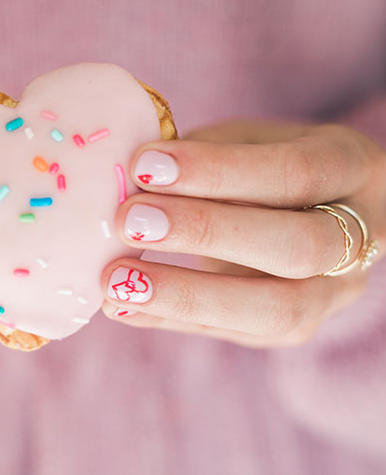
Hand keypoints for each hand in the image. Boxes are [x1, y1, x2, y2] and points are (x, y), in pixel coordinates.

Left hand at [101, 118, 385, 346]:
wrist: (316, 215)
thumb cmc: (270, 167)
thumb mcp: (252, 141)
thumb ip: (207, 155)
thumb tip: (133, 176)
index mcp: (351, 170)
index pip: (295, 173)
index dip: (220, 171)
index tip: (145, 165)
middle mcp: (358, 239)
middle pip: (298, 247)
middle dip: (207, 233)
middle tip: (130, 221)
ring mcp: (332, 295)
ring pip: (276, 309)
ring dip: (188, 295)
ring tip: (116, 280)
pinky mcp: (295, 332)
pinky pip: (234, 334)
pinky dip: (168, 319)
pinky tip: (117, 305)